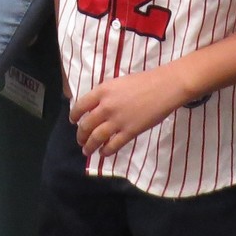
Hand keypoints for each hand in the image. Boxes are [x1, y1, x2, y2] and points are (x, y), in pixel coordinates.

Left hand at [70, 68, 185, 157]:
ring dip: (90, 146)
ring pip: (96, 137)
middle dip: (81, 135)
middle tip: (80, 140)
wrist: (162, 87)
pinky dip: (106, 151)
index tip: (73, 121)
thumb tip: (96, 107)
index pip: (80, 105)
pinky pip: (113, 145)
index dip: (74, 115)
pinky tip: (104, 153)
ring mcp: (117, 120)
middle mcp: (106, 106)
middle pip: (86, 125)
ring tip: (87, 150)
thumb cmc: (142, 81)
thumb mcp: (117, 83)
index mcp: (102, 91)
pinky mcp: (129, 132)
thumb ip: (105, 95)